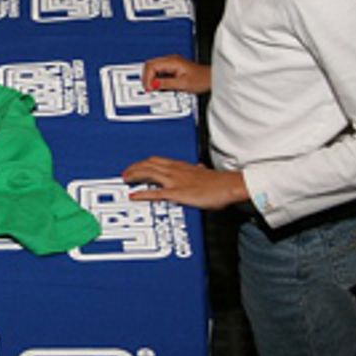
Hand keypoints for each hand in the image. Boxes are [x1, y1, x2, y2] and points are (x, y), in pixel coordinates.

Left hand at [121, 156, 248, 209]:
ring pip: (148, 173)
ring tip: (125, 179)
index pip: (157, 160)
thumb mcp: (205, 173)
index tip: (136, 166)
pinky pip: (155, 192)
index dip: (143, 163)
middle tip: (125, 173)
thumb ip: (198, 170)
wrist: (230, 186)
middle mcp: (175, 170)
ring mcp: (175, 181)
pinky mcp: (177, 193)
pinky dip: (142, 193)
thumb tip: (199, 168)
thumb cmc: (221, 182)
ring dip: (134, 175)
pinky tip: (133, 195)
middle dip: (134, 167)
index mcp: (181, 166)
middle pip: (148, 164)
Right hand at [142, 55, 209, 93]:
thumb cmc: (202, 79)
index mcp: (172, 61)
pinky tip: (159, 85)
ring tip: (153, 88)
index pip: (151, 66)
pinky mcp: (172, 67)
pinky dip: (155, 78)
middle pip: (149, 65)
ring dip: (150, 78)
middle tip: (149, 89)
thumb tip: (152, 85)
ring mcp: (171, 62)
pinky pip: (158, 71)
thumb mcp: (182, 84)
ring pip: (152, 67)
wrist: (212, 78)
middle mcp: (170, 59)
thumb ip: (165, 84)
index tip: (149, 88)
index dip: (147, 78)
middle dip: (146, 78)